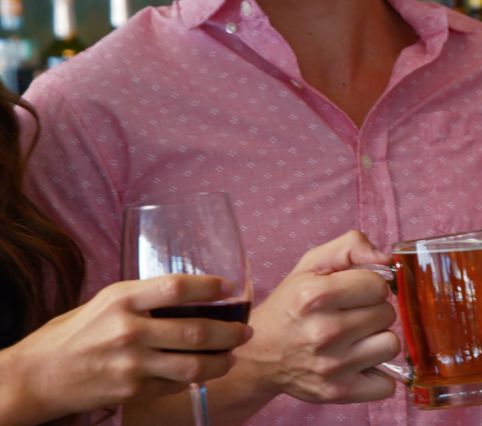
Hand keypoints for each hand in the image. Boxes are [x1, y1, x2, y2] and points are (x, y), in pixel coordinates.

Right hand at [0, 275, 251, 423]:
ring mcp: (131, 363)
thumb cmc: (76, 332)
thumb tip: (193, 292)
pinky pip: (176, 383)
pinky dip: (194, 378)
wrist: (39, 375)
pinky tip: (202, 372)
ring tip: (232, 355)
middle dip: (230, 332)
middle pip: (195, 331)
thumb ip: (145, 297)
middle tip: (245, 331)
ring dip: (222, 361)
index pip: (176, 288)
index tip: (230, 288)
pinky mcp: (132, 390)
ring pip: (193, 364)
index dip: (209, 287)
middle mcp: (128, 330)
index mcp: (122, 300)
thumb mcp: (107, 301)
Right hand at [233, 230, 399, 403]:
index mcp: (314, 296)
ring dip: (377, 340)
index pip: (378, 285)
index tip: (354, 292)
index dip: (370, 285)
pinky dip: (378, 375)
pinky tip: (359, 363)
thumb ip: (351, 246)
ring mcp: (332, 366)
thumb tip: (388, 259)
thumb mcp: (312, 264)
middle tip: (351, 315)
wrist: (259, 355)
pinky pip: (387, 385)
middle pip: (387, 314)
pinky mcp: (338, 392)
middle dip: (373, 311)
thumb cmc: (291, 305)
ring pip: (391, 345)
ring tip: (355, 338)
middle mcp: (323, 332)